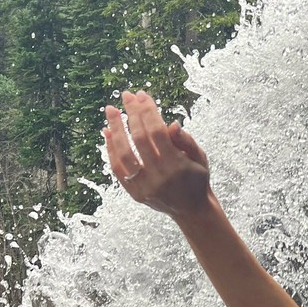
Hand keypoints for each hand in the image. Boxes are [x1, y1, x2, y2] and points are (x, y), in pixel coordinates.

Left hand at [102, 90, 210, 218]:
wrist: (192, 210)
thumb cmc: (197, 178)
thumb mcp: (200, 158)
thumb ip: (186, 141)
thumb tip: (171, 124)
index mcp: (177, 165)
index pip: (158, 132)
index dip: (148, 111)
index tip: (142, 95)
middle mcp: (159, 177)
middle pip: (140, 139)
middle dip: (132, 114)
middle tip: (125, 95)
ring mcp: (145, 187)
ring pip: (125, 154)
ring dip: (116, 129)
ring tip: (111, 110)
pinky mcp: (135, 193)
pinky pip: (118, 169)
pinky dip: (111, 149)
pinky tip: (108, 132)